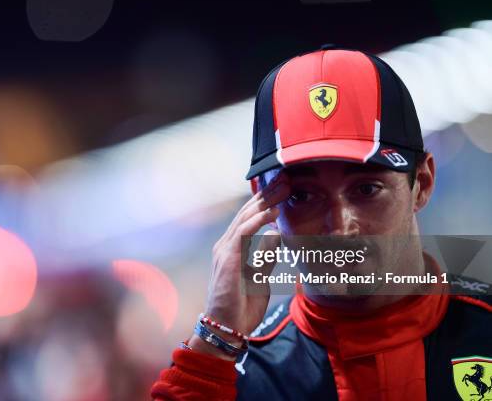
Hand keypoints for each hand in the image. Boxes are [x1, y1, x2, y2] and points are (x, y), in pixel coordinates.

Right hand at [188, 172, 289, 359]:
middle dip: (266, 196)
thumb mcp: (260, 278)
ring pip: (244, 219)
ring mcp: (225, 251)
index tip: (283, 191)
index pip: (249, 219)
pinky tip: (271, 212)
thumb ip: (266, 258)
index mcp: (233, 248)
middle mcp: (226, 245)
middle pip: (246, 213)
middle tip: (284, 181)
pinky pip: (243, 234)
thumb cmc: (242, 306)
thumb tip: (277, 236)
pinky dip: (257, 221)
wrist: (227, 327)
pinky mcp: (228, 259)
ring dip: (264, 203)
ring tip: (281, 190)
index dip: (265, 203)